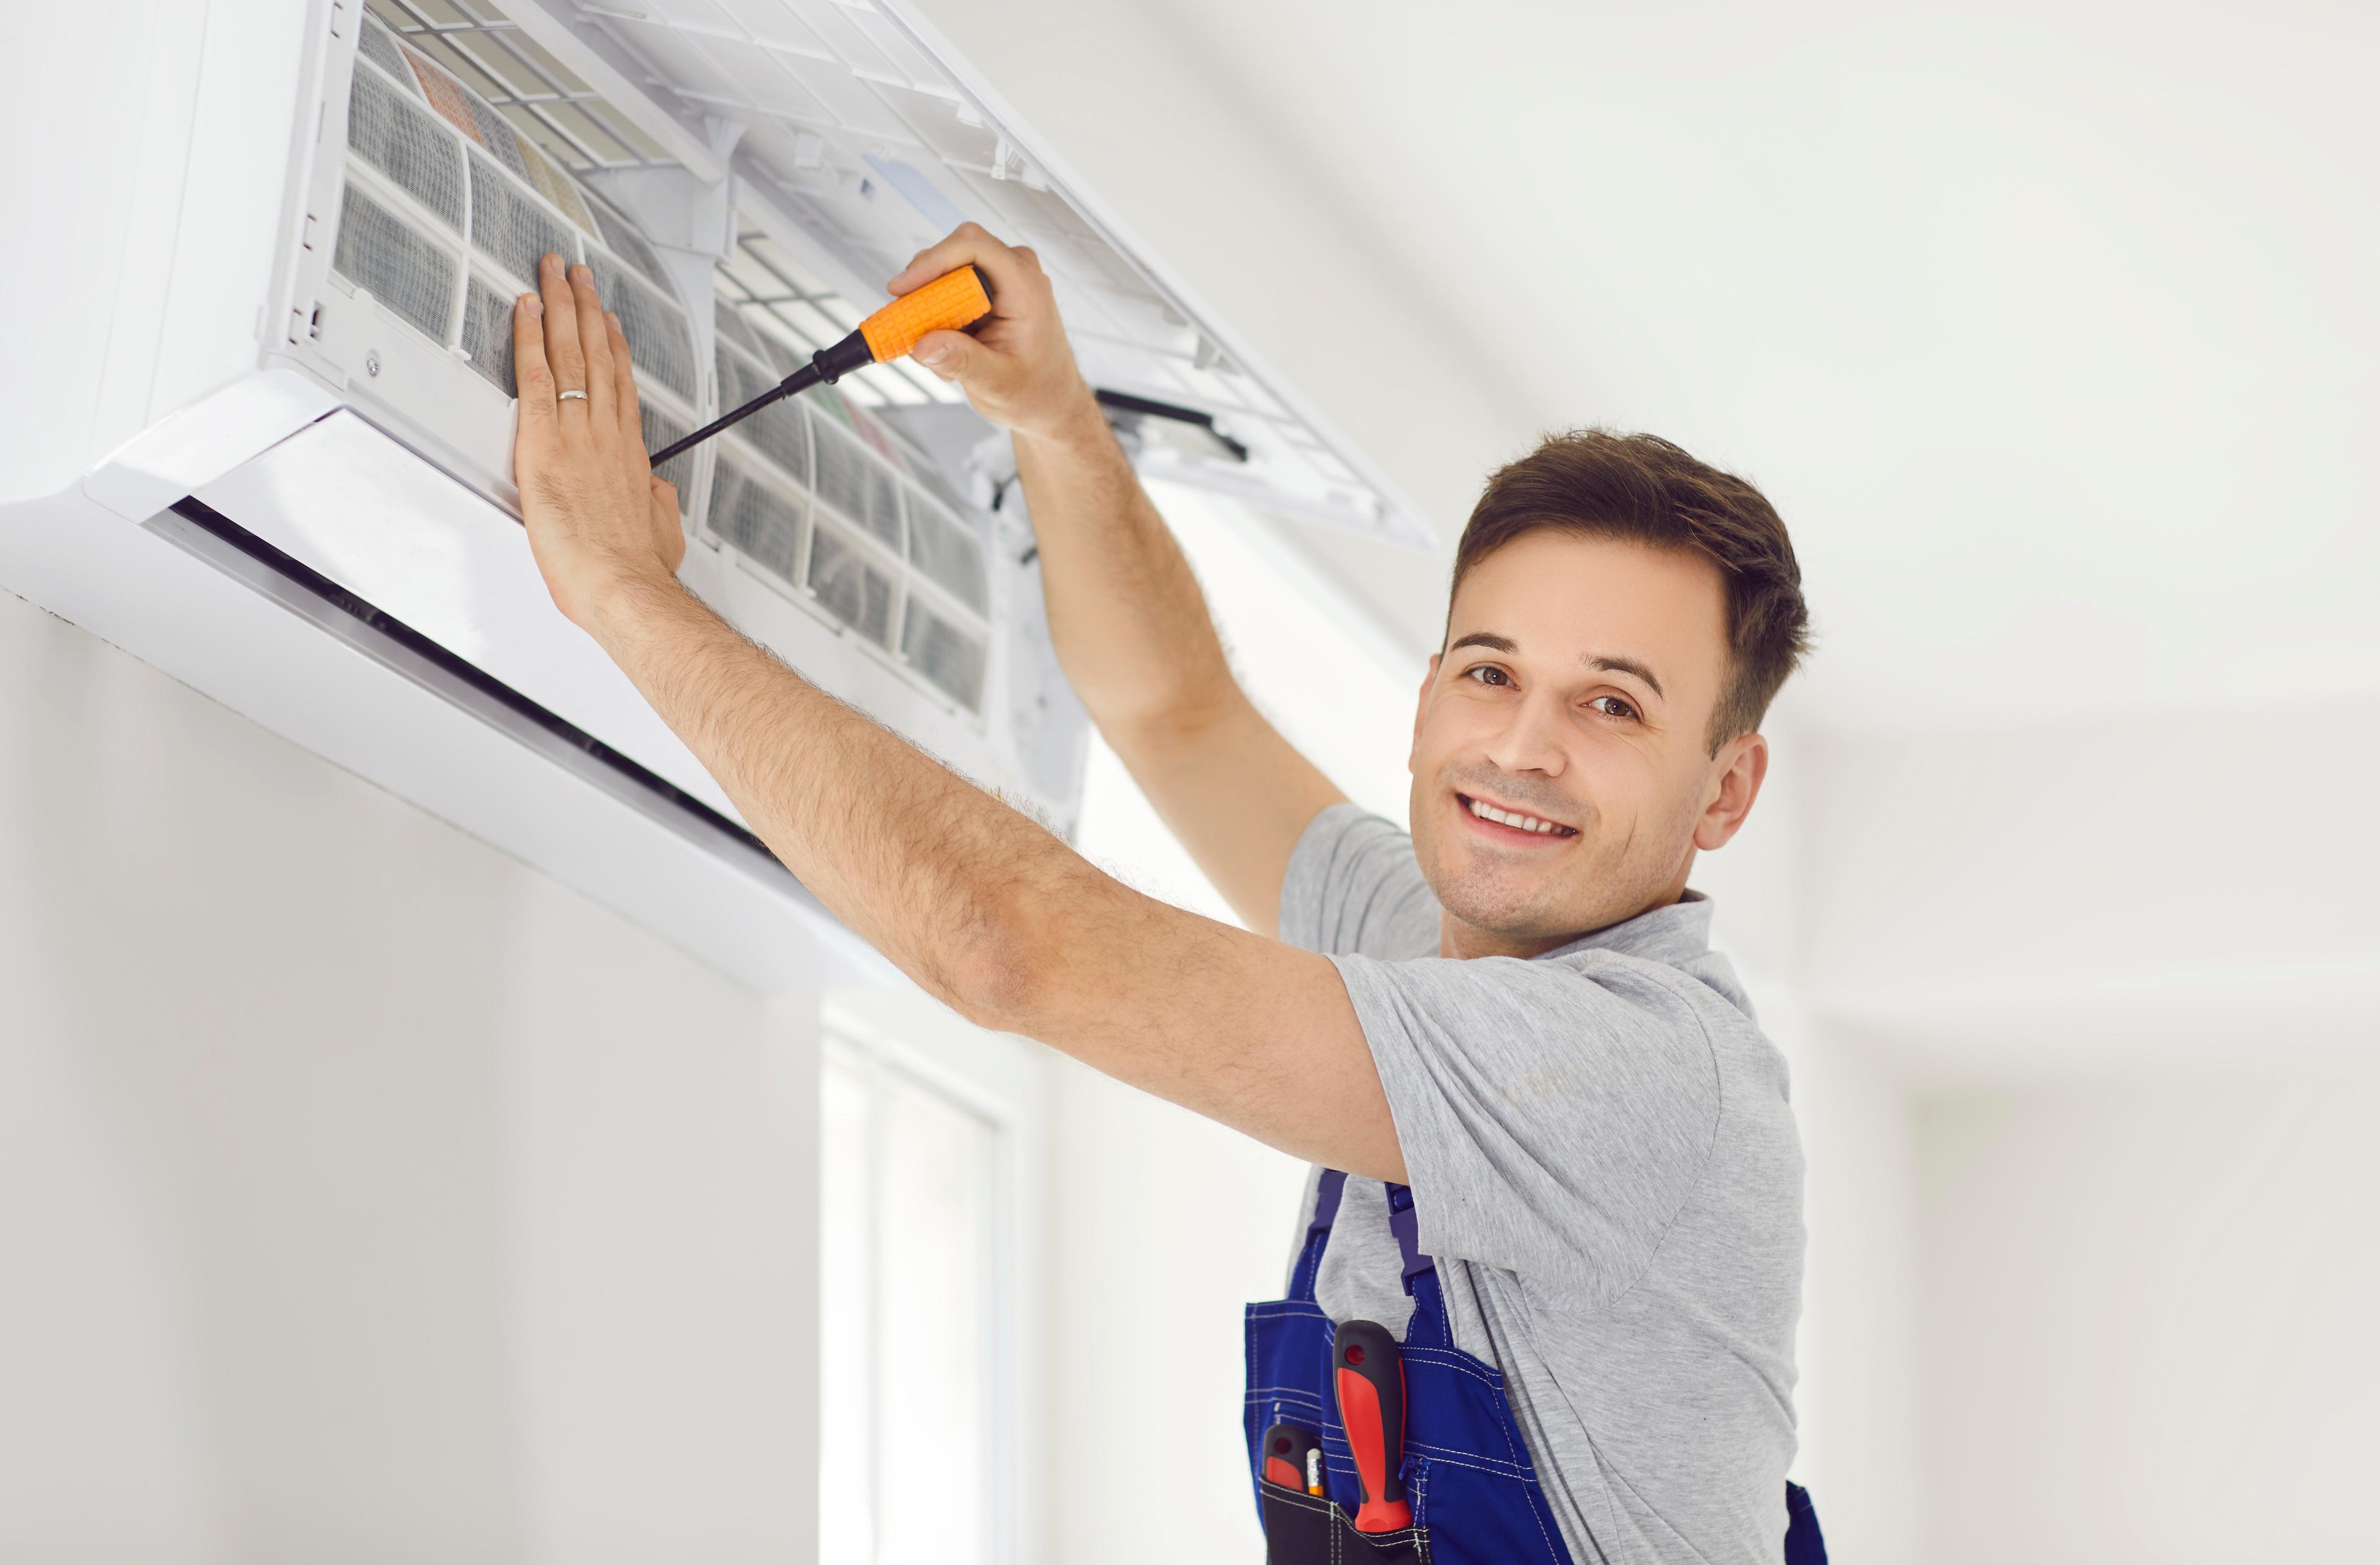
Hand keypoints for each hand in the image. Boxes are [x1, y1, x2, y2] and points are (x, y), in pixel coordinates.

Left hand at [511, 252, 686, 629]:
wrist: (622, 584)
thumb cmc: (638, 569)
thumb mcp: (660, 531)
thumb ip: (657, 504)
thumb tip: (657, 495)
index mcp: (629, 454)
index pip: (621, 386)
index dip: (614, 347)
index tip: (608, 321)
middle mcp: (605, 433)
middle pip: (597, 355)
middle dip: (585, 309)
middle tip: (576, 275)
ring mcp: (577, 432)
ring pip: (569, 352)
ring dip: (560, 307)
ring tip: (553, 274)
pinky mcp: (544, 441)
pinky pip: (535, 376)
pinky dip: (529, 338)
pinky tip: (524, 310)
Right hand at [887, 223, 1102, 445]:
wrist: (1049, 401)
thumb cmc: (1036, 391)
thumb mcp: (998, 384)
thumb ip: (962, 362)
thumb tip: (922, 344)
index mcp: (1026, 287)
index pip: (974, 246)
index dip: (933, 260)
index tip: (902, 288)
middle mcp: (1014, 273)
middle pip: (952, 255)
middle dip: (922, 290)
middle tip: (907, 329)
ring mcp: (999, 279)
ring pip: (944, 274)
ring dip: (928, 311)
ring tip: (940, 355)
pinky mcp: (984, 292)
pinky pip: (945, 291)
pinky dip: (935, 319)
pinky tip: (948, 352)